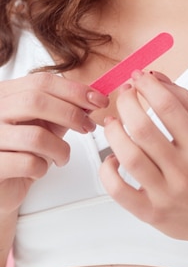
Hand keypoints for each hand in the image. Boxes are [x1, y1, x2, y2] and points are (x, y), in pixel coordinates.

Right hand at [0, 73, 108, 213]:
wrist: (0, 184)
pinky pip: (27, 163)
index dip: (74, 90)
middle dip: (71, 114)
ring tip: (63, 156)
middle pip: (36, 101)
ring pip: (35, 136)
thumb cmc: (22, 150)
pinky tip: (40, 169)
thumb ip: (64, 108)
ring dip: (60, 149)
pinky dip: (42, 168)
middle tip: (87, 127)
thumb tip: (93, 97)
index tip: (98, 100)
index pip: (41, 81)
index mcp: (5, 94)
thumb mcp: (44, 122)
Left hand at [100, 71, 187, 245]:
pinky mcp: (150, 214)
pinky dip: (108, 171)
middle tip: (124, 93)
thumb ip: (184, 101)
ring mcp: (166, 194)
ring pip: (129, 157)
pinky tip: (112, 158)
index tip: (139, 77)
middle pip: (143, 129)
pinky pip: (119, 191)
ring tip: (113, 121)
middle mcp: (184, 170)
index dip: (148, 86)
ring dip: (114, 132)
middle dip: (127, 102)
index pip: (169, 107)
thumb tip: (155, 77)